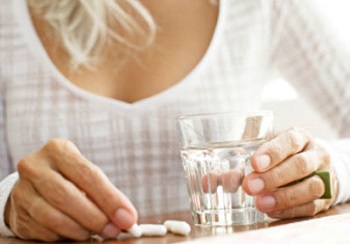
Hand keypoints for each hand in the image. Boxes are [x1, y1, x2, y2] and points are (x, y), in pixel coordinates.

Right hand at [5, 138, 136, 240]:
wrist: (34, 186)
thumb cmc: (70, 179)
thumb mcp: (86, 177)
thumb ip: (106, 195)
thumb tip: (127, 218)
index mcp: (58, 150)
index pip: (88, 175)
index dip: (110, 199)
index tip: (128, 218)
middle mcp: (35, 166)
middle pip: (67, 196)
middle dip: (95, 217)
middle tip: (113, 230)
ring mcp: (22, 190)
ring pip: (53, 216)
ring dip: (79, 230)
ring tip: (93, 232)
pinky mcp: (17, 212)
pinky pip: (42, 230)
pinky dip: (63, 235)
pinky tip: (74, 232)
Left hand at [242, 127, 337, 218]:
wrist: (315, 168)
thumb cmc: (283, 157)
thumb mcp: (268, 152)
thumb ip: (245, 165)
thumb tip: (218, 179)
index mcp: (300, 137)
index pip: (290, 141)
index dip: (273, 152)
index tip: (254, 163)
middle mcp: (316, 154)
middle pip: (300, 165)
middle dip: (274, 177)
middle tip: (250, 186)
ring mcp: (324, 176)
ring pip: (311, 187)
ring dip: (284, 197)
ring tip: (260, 203)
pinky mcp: (325, 198)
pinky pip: (312, 206)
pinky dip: (290, 210)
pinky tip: (271, 211)